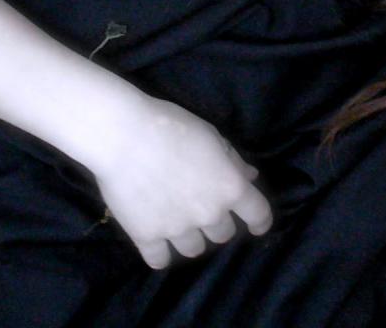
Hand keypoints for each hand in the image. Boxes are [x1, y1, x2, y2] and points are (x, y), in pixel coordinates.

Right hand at [90, 94, 272, 268]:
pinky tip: (157, 239)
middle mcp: (209, 214)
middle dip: (216, 222)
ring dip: (191, 237)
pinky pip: (160, 260)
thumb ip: (233, 160)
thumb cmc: (173, 126)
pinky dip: (161, 252)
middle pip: (223, 234)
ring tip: (177, 219)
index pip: (259, 214)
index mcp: (230, 187)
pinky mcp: (147, 238)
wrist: (125, 135)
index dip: (260, 221)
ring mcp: (178, 230)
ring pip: (194, 250)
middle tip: (200, 206)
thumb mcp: (212, 136)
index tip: (257, 224)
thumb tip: (249, 176)